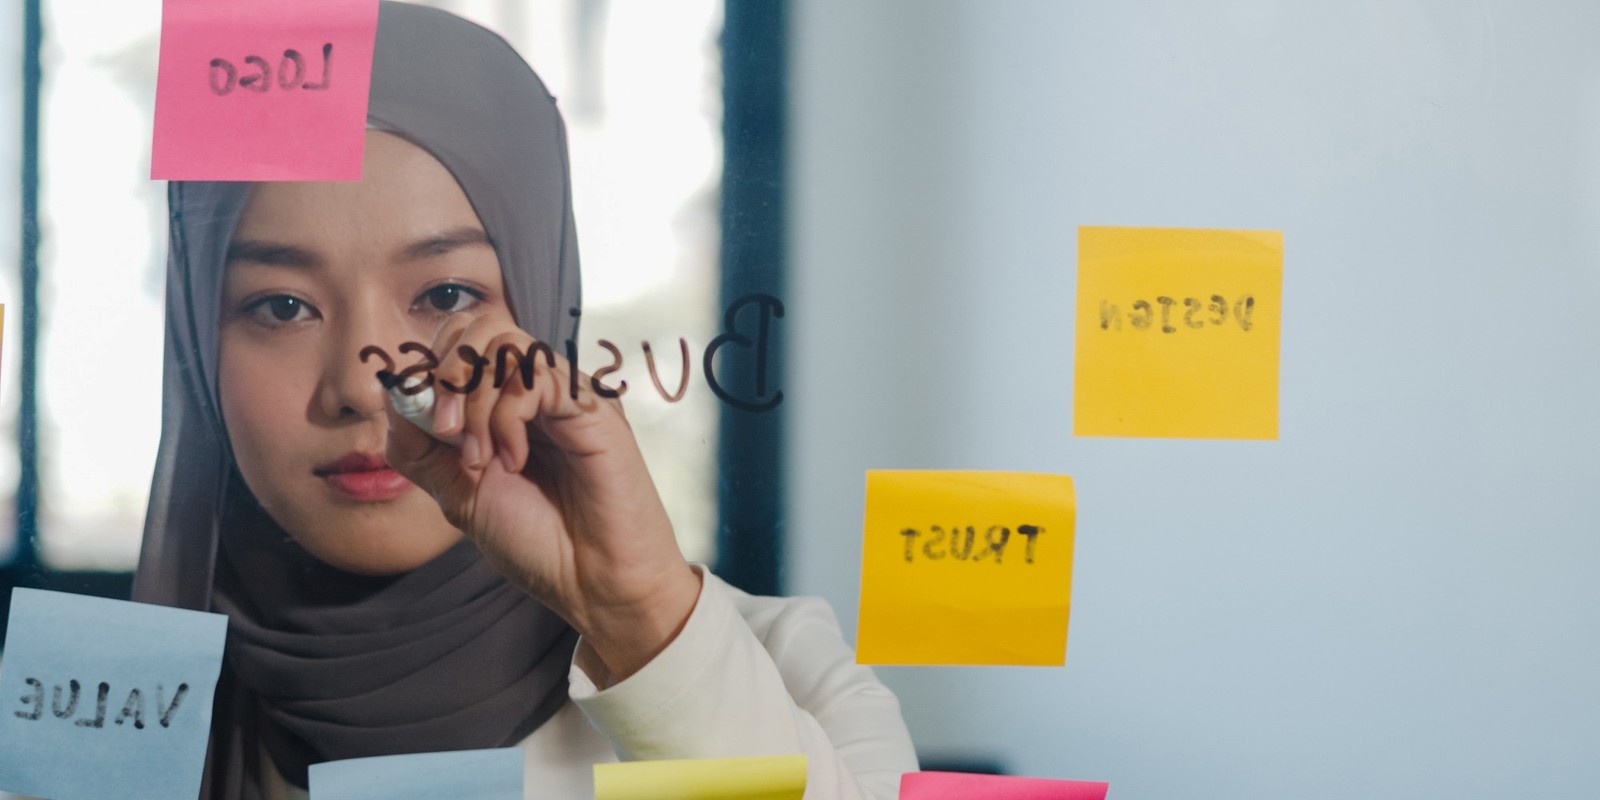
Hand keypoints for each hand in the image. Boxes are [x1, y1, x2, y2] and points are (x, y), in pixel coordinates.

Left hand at [383, 311, 700, 682]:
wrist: (593, 583)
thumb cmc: (538, 542)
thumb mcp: (457, 493)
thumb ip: (421, 445)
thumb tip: (393, 390)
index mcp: (504, 407)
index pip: (458, 345)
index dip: (429, 373)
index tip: (426, 426)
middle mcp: (537, 392)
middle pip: (479, 327)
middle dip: (446, 373)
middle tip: (446, 431)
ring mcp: (564, 395)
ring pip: (504, 343)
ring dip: (474, 402)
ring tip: (482, 458)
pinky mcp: (590, 404)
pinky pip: (534, 375)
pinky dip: (507, 417)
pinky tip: (515, 460)